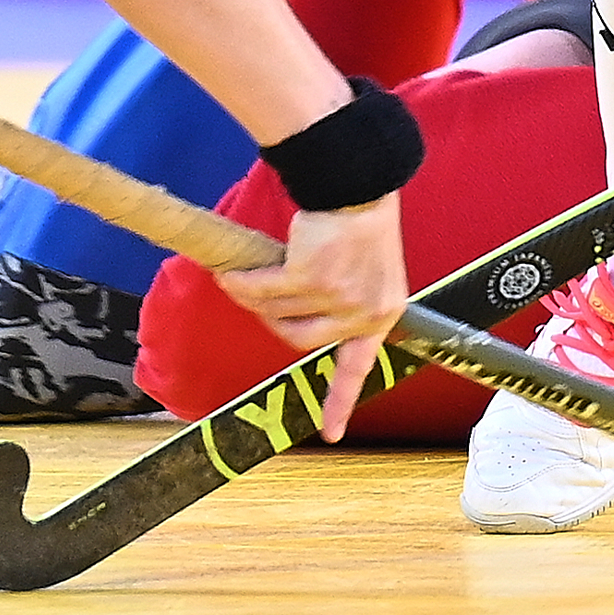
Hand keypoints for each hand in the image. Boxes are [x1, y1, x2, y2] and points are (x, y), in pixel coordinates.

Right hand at [213, 197, 406, 439]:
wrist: (358, 180)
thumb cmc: (360, 220)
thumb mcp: (369, 270)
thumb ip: (345, 301)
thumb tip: (296, 322)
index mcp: (382, 313)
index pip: (359, 367)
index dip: (340, 402)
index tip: (331, 434)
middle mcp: (363, 312)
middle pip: (300, 339)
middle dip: (274, 320)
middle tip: (258, 298)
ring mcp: (338, 297)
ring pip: (279, 313)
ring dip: (253, 298)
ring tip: (238, 280)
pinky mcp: (311, 277)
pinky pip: (265, 290)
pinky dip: (244, 283)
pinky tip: (231, 274)